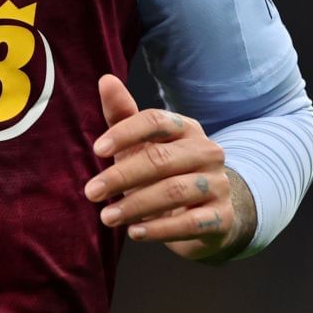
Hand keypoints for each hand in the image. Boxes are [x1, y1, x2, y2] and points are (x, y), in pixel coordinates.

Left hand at [84, 74, 254, 261]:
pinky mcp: (222, 218)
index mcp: (187, 129)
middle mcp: (207, 152)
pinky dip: (159, 229)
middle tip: (91, 192)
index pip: (156, 121)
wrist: (208, 213)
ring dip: (135, 206)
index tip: (97, 150)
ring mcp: (218, 185)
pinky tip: (135, 233)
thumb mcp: (142, 145)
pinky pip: (190, 223)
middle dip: (121, 176)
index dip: (125, 133)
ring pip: (174, 192)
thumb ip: (122, 116)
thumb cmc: (165, 173)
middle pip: (161, 159)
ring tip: (107, 217)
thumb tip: (105, 79)